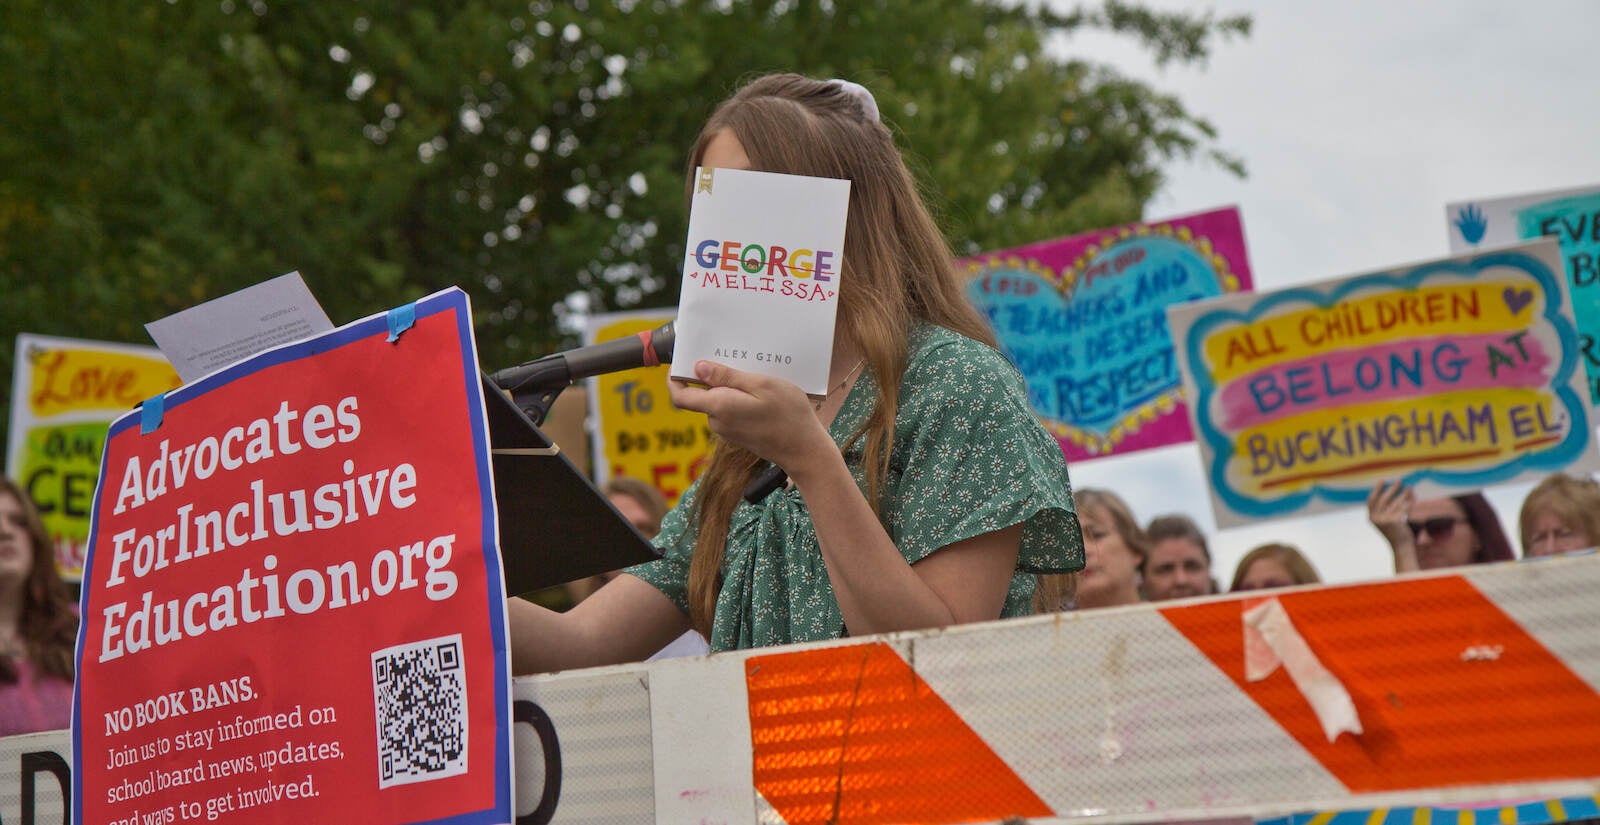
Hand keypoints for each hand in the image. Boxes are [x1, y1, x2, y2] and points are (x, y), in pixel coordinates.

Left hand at [668, 360, 833, 470]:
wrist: (804, 450)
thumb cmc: (788, 415)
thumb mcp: (761, 385)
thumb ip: (727, 377)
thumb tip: (698, 368)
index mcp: (719, 406)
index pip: (680, 396)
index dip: (674, 379)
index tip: (679, 363)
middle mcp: (718, 421)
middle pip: (701, 395)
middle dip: (711, 377)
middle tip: (731, 358)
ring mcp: (728, 430)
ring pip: (718, 402)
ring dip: (729, 387)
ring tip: (753, 375)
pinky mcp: (738, 434)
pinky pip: (730, 411)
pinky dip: (738, 399)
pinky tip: (759, 393)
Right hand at [1367, 480, 1418, 568]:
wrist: (1401, 547)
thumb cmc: (1395, 533)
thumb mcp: (1386, 521)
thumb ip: (1386, 510)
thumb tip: (1393, 491)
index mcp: (1371, 518)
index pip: (1371, 500)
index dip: (1376, 489)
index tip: (1382, 480)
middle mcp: (1376, 519)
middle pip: (1384, 499)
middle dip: (1392, 489)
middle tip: (1399, 481)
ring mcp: (1385, 520)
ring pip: (1396, 503)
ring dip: (1404, 494)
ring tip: (1410, 488)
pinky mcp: (1395, 521)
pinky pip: (1404, 508)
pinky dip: (1409, 501)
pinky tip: (1413, 497)